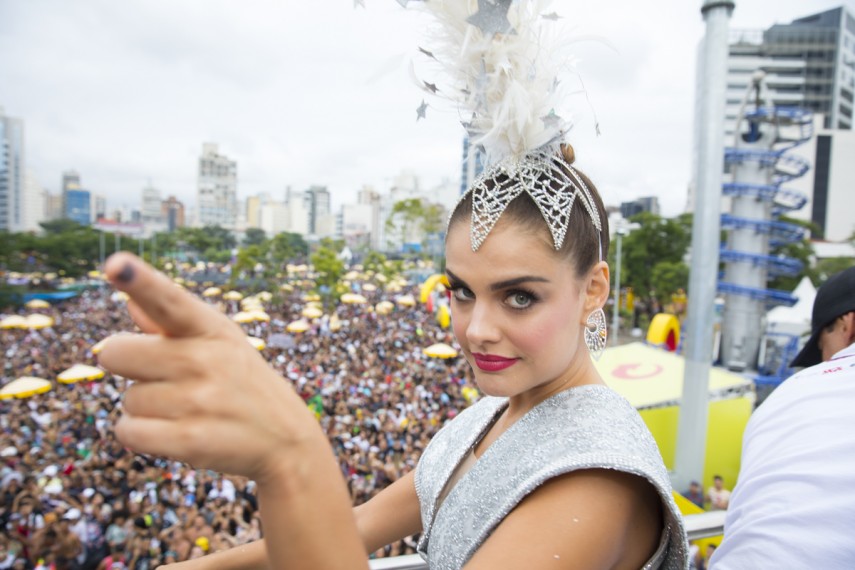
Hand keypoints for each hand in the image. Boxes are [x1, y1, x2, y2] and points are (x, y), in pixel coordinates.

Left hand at [98, 253, 321, 484]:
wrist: (286, 439)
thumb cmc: (242, 382)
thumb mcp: (220, 344)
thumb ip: (170, 323)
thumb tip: (131, 299)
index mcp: (211, 328)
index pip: (168, 300)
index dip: (139, 281)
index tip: (115, 263)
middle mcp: (205, 359)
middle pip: (115, 353)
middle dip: (130, 367)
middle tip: (167, 377)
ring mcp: (198, 400)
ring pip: (126, 399)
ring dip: (146, 407)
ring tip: (187, 409)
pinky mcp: (189, 440)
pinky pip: (127, 431)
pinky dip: (141, 435)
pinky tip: (173, 431)